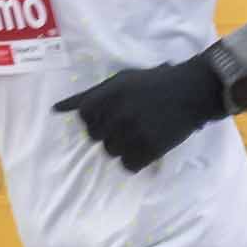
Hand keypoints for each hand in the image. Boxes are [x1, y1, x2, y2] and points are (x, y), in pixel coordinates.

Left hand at [53, 55, 227, 173]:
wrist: (192, 91)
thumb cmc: (152, 83)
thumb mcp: (120, 80)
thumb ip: (87, 95)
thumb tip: (55, 110)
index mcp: (110, 93)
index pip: (84, 116)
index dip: (94, 117)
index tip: (110, 113)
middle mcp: (119, 112)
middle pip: (96, 136)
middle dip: (109, 131)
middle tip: (129, 121)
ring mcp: (134, 132)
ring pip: (111, 152)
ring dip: (123, 146)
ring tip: (140, 132)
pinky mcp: (150, 148)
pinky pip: (129, 165)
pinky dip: (136, 159)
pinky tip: (146, 145)